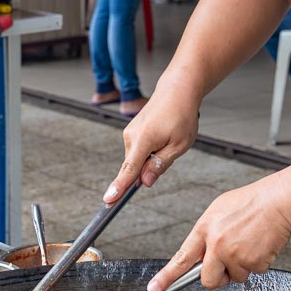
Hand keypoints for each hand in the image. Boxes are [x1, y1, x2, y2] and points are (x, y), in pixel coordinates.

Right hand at [103, 82, 200, 201]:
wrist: (176, 90)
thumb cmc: (182, 115)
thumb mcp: (179, 144)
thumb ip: (160, 164)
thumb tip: (145, 182)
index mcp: (144, 140)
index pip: (129, 170)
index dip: (119, 187)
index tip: (108, 200)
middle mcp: (131, 136)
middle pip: (135, 167)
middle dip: (149, 169)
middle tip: (169, 149)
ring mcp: (129, 133)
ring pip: (138, 160)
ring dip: (152, 158)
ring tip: (168, 138)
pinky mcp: (130, 132)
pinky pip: (138, 151)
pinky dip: (149, 151)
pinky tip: (162, 136)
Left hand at [147, 179, 290, 290]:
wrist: (278, 201)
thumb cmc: (251, 203)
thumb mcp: (218, 211)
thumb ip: (207, 233)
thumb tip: (200, 254)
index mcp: (205, 229)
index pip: (181, 258)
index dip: (166, 277)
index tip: (154, 290)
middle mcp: (217, 244)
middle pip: (208, 280)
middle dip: (218, 277)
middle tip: (228, 264)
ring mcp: (235, 254)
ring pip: (235, 277)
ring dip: (242, 266)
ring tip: (249, 243)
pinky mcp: (254, 262)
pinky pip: (253, 272)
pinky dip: (258, 263)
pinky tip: (260, 245)